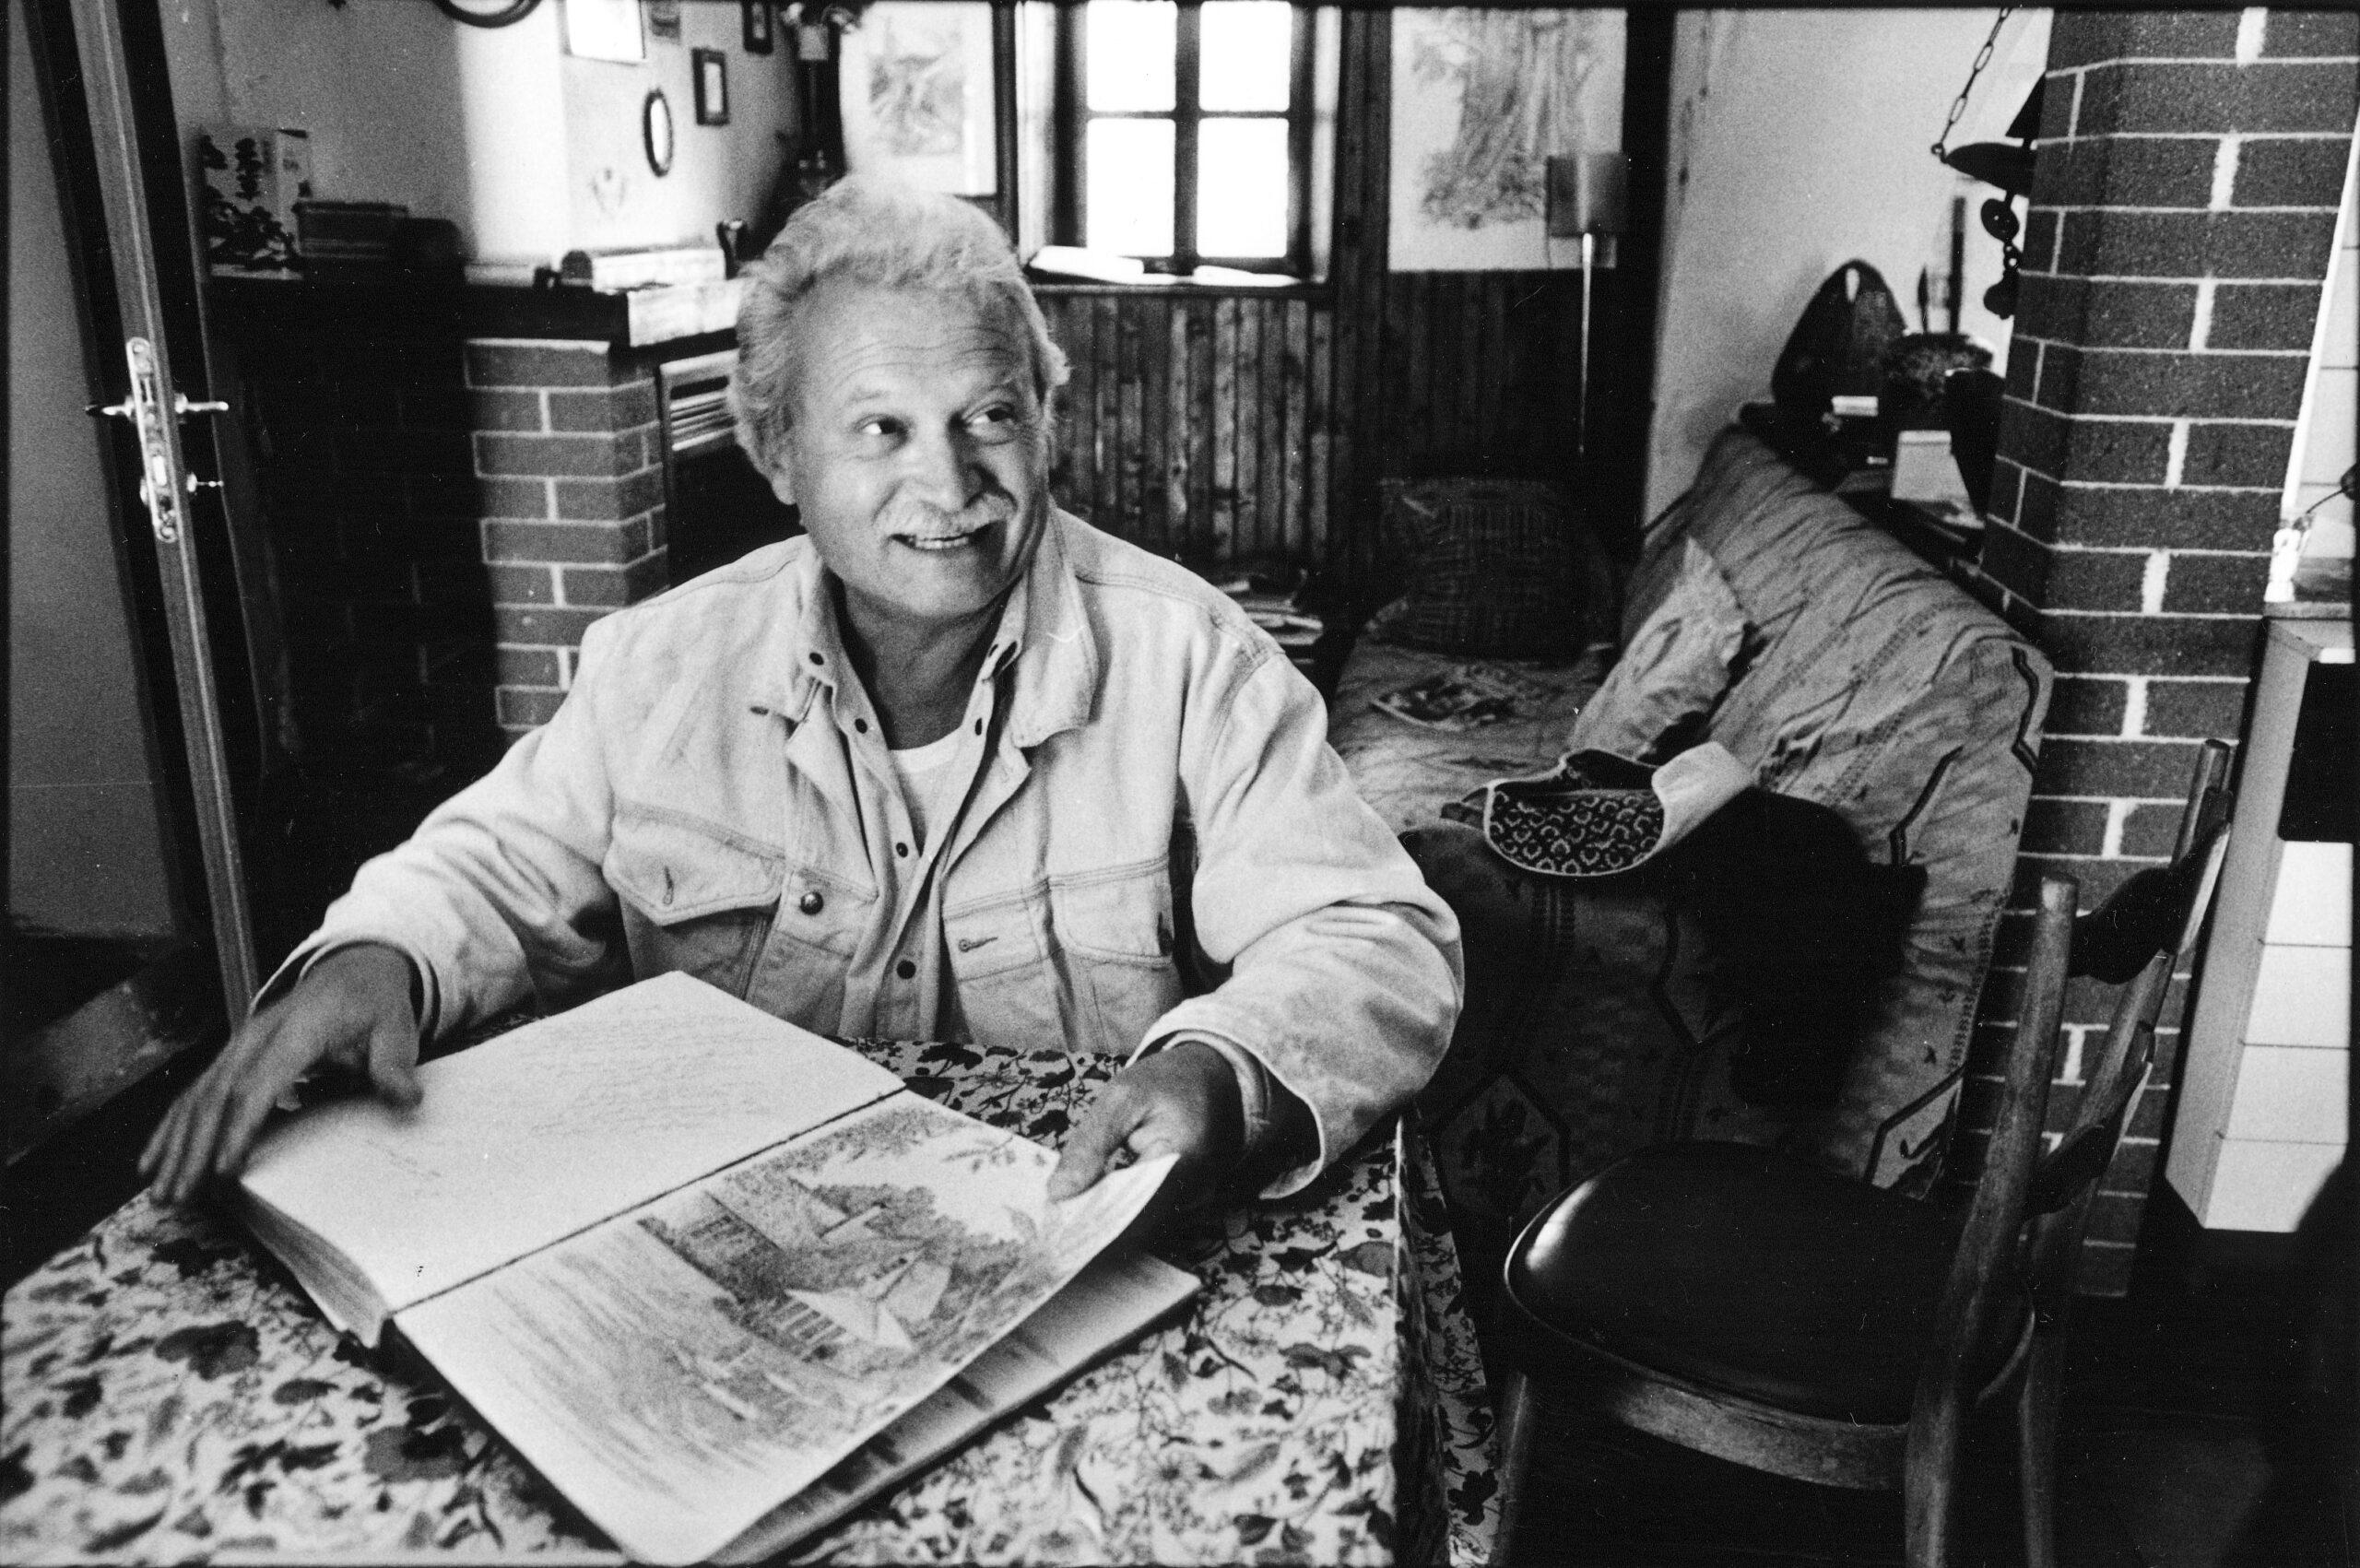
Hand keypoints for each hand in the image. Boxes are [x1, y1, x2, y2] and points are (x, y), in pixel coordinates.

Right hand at [139, 944, 422, 1205]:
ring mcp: (238, 1046)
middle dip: (194, 1148)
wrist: (353, 970)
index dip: (240, 1127)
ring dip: (175, 1145)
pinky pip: (193, 1094)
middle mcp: (256, 1038)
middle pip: (217, 1097)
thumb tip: (406, 1099)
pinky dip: (170, 1128)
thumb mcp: (396, 1029)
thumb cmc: (373, 1006)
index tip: (225, 1167)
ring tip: (161, 1190)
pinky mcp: (232, 1057)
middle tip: (181, 1194)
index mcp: (296, 1033)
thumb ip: (395, 1065)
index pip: (259, 1085)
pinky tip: (152, 1161)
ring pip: (197, 1098)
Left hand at [1046, 1041, 1243, 1239]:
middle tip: (1047, 1224)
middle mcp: (1196, 1190)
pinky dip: (1117, 1216)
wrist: (1213, 1080)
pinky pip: (1147, 1218)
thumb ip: (1090, 1144)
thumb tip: (1058, 1193)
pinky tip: (1089, 1209)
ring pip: (1139, 1227)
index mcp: (1183, 1158)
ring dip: (1101, 1224)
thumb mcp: (1121, 1097)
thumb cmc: (1167, 1083)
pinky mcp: (1186, 1204)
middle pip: (1134, 1226)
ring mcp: (1194, 1201)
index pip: (1129, 1208)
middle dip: (1090, 1227)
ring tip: (1062, 1217)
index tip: (1051, 1226)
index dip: (1088, 1222)